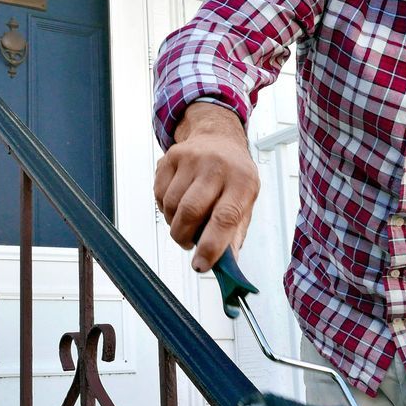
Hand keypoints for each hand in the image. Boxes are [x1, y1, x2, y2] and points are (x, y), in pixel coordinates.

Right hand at [154, 103, 259, 271]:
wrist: (219, 139)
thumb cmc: (235, 177)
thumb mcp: (246, 202)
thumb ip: (234, 234)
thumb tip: (225, 265)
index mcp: (242, 182)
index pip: (225, 218)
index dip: (211, 246)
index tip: (201, 266)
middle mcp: (217, 167)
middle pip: (191, 211)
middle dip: (184, 237)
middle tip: (188, 244)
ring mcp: (191, 159)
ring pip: (171, 205)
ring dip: (174, 224)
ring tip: (186, 222)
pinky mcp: (171, 157)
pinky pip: (159, 195)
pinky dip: (165, 208)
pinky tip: (178, 204)